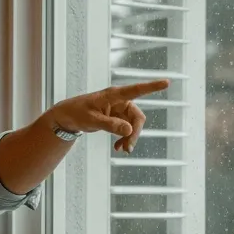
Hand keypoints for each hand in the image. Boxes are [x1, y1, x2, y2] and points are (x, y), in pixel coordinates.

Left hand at [49, 79, 169, 153]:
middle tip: (128, 149)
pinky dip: (124, 139)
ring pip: (133, 125)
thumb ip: (110, 125)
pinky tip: (118, 148)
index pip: (136, 90)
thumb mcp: (91, 120)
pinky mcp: (117, 118)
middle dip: (135, 133)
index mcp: (113, 95)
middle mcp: (120, 101)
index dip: (151, 87)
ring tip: (121, 150)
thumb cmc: (77, 113)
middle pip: (137, 117)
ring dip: (130, 138)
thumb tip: (129, 130)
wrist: (67, 117)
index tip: (166, 83)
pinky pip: (127, 129)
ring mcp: (119, 109)